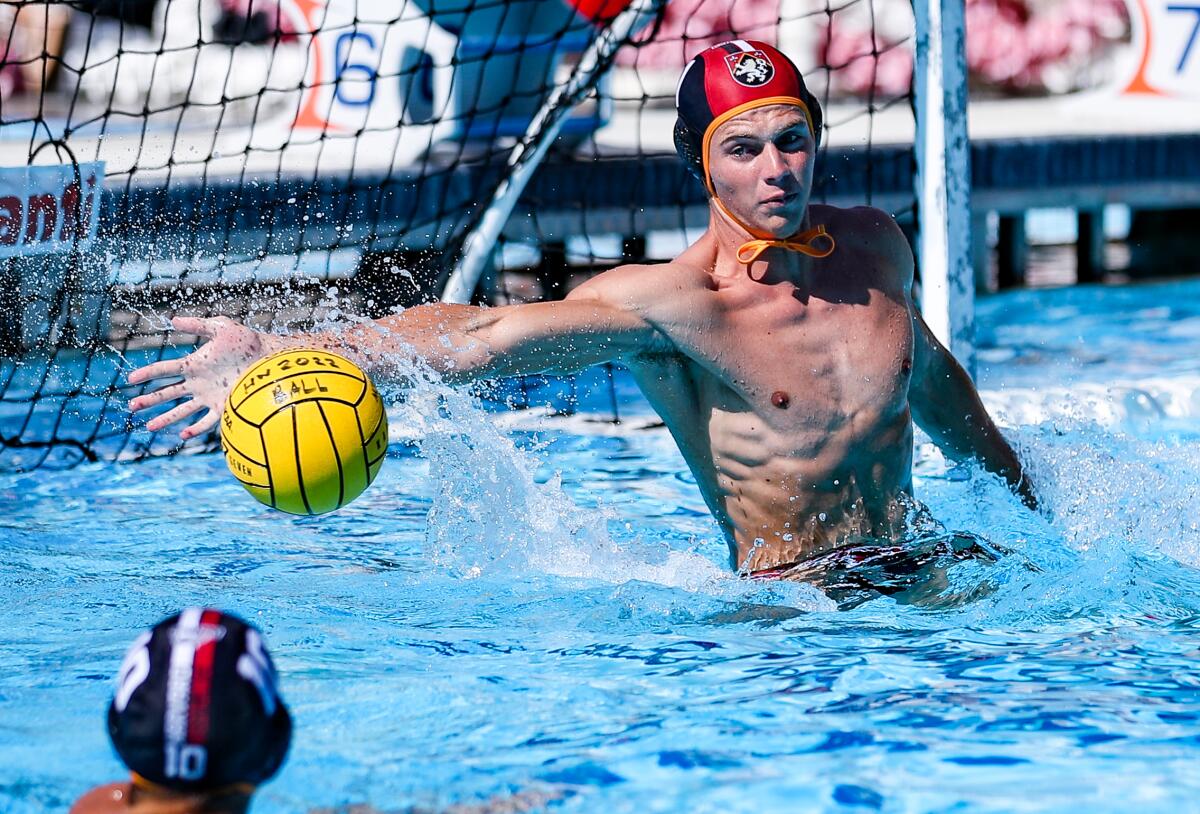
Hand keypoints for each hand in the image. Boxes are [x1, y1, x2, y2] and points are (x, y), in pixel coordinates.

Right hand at [126, 316, 271, 439]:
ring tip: (148, 427)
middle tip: (132, 407)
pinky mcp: (224, 407)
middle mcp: (198, 382)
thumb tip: (173, 320)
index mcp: (194, 364)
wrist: (268, 358)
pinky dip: (195, 429)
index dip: (148, 374)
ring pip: (182, 410)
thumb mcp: (221, 328)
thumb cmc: (246, 342)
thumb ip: (198, 324)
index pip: (165, 370)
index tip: (131, 379)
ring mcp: (209, 396)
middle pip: (168, 393)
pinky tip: (183, 435)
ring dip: (165, 418)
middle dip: (149, 400)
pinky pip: (207, 422)